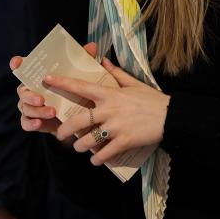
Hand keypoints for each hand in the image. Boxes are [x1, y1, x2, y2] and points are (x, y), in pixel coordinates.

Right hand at [11, 43, 98, 135]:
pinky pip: (25, 122)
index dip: (17, 63)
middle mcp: (29, 89)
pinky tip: (39, 123)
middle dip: (30, 95)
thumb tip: (92, 46)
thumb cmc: (74, 91)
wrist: (75, 117)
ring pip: (25, 107)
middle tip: (42, 98)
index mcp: (38, 76)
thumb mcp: (81, 75)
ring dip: (37, 110)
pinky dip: (31, 123)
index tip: (17, 63)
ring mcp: (28, 105)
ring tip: (52, 112)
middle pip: (22, 90)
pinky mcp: (31, 121)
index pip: (23, 66)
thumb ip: (84, 61)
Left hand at [46, 57, 168, 165]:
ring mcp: (115, 127)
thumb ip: (115, 72)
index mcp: (109, 94)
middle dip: (64, 130)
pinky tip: (95, 159)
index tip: (47, 79)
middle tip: (60, 134)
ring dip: (80, 146)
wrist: (172, 117)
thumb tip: (103, 58)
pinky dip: (97, 159)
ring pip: (87, 140)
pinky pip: (104, 153)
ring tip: (79, 147)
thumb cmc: (152, 99)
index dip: (62, 82)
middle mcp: (108, 110)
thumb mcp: (133, 83)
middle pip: (77, 121)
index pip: (81, 86)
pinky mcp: (124, 142)